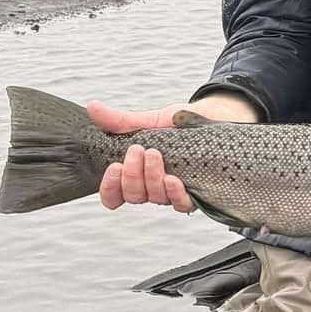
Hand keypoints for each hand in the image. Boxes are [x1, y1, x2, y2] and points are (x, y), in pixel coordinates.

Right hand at [88, 92, 257, 213]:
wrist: (217, 116)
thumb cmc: (182, 124)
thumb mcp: (150, 121)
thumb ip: (122, 121)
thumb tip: (93, 108)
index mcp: (138, 173)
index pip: (115, 194)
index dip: (109, 187)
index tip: (113, 166)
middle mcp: (154, 186)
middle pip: (133, 196)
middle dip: (131, 175)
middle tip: (138, 150)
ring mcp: (175, 191)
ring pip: (155, 199)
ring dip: (151, 178)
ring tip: (155, 155)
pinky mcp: (197, 193)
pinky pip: (181, 204)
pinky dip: (174, 193)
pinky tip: (173, 179)